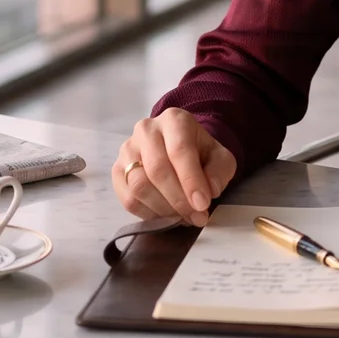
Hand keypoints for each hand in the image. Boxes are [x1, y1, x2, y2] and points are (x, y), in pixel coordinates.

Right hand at [113, 108, 236, 227]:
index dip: (191, 181)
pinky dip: (148, 213)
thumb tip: (210, 190)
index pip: (179, 150)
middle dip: (178, 199)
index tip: (203, 204)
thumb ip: (219, 172)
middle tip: (196, 216)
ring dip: (163, 209)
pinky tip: (165, 215)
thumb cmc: (200, 153)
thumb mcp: (220, 158)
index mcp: (175, 120)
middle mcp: (146, 129)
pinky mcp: (118, 169)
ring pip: (139, 185)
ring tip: (182, 217)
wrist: (180, 148)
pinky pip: (127, 198)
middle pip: (157, 169)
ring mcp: (128, 149)